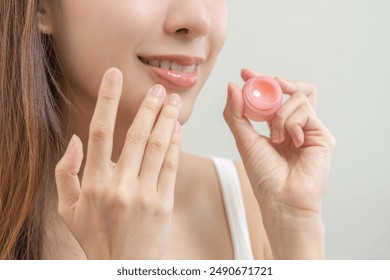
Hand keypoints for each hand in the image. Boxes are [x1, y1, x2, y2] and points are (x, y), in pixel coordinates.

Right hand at [55, 68, 181, 258]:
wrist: (122, 267)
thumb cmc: (95, 236)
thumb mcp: (68, 208)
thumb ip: (66, 173)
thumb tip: (74, 140)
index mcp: (93, 182)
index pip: (99, 131)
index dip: (107, 99)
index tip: (113, 77)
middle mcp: (118, 185)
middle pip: (135, 135)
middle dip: (148, 107)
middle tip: (158, 89)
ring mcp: (143, 194)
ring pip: (156, 147)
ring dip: (166, 120)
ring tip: (173, 102)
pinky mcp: (163, 203)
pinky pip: (170, 166)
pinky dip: (174, 144)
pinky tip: (177, 128)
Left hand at [224, 69, 335, 257]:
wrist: (281, 199)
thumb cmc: (264, 175)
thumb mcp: (244, 140)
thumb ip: (237, 114)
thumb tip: (232, 87)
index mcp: (278, 127)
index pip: (274, 97)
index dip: (262, 82)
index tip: (245, 73)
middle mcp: (295, 125)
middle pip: (292, 89)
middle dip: (275, 82)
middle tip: (259, 81)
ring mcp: (310, 129)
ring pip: (298, 97)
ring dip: (281, 113)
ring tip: (275, 136)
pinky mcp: (322, 135)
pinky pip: (306, 112)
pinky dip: (292, 122)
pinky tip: (290, 140)